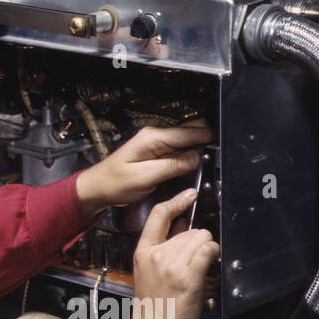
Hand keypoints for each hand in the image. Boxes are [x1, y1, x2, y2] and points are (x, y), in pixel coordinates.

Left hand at [76, 119, 213, 215]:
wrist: (99, 187)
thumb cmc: (115, 182)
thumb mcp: (145, 177)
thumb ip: (172, 166)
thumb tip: (195, 158)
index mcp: (153, 137)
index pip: (188, 132)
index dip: (206, 139)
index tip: (220, 148)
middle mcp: (156, 136)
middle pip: (191, 131)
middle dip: (205, 142)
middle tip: (215, 158)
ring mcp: (157, 143)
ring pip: (187, 140)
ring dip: (197, 150)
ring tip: (206, 162)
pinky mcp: (158, 152)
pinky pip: (180, 150)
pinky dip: (189, 155)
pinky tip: (192, 165)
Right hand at [125, 187, 219, 318]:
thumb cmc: (154, 312)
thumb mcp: (148, 276)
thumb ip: (161, 251)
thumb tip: (182, 228)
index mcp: (142, 253)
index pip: (158, 215)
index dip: (176, 201)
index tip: (189, 194)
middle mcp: (156, 255)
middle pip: (188, 229)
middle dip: (197, 242)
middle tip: (194, 264)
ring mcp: (172, 264)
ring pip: (201, 237)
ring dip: (206, 249)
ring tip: (198, 270)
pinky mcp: (188, 274)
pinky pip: (209, 249)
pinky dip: (213, 254)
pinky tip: (208, 266)